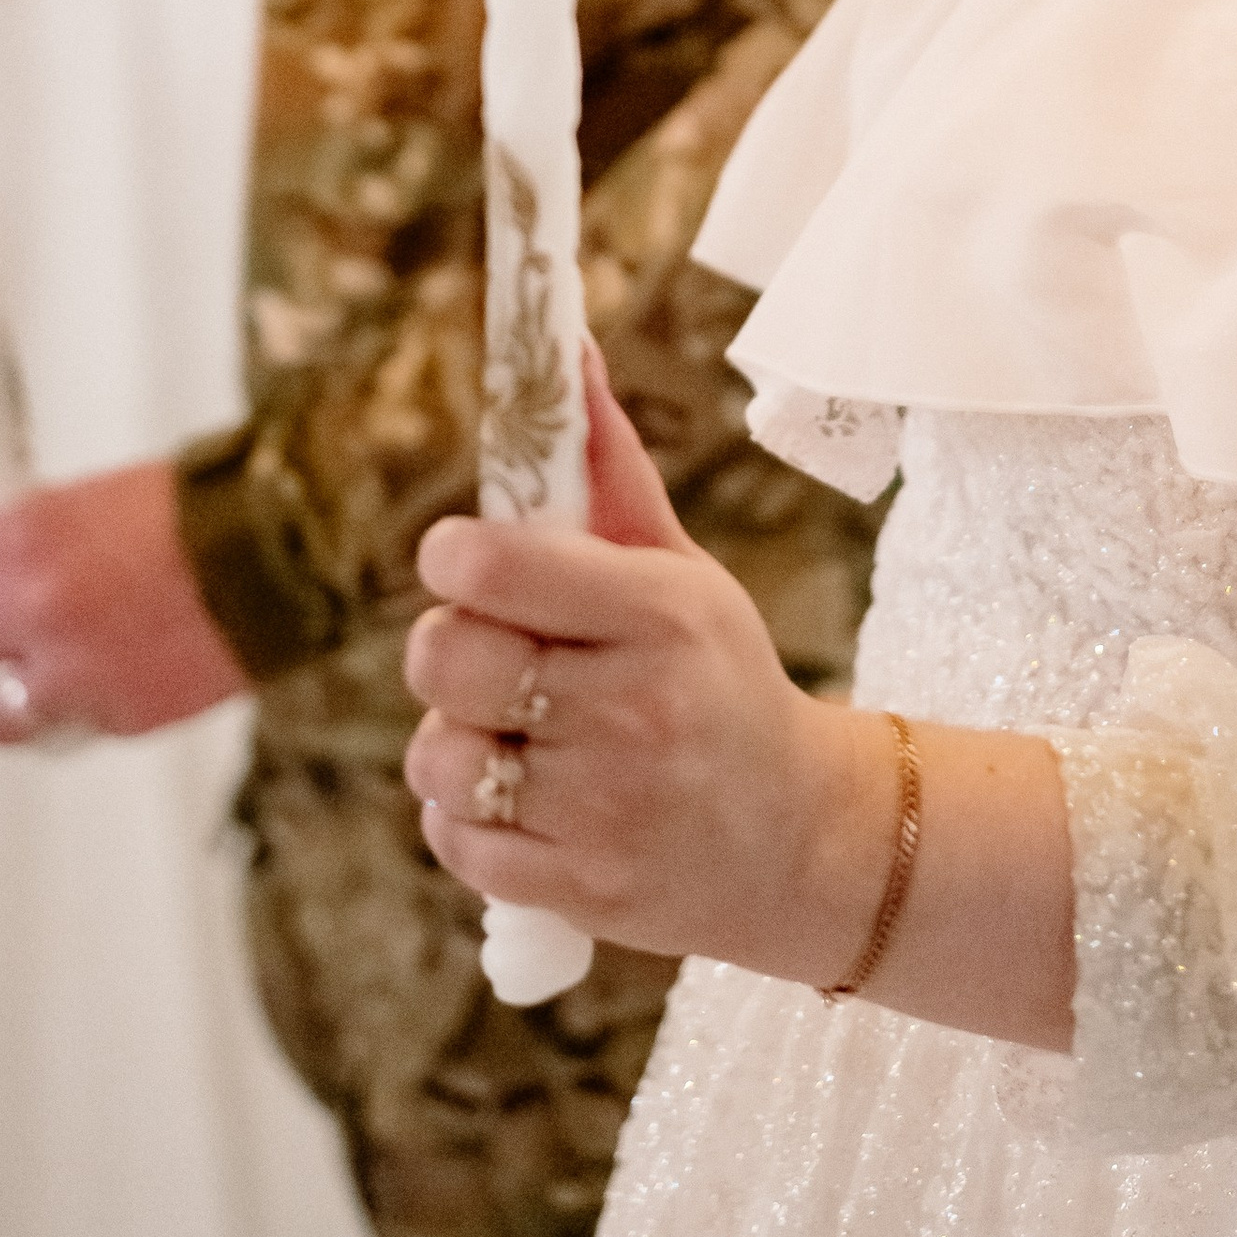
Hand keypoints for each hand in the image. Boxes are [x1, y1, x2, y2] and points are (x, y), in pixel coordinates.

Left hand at [0, 456, 246, 741]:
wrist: (286, 551)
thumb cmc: (206, 506)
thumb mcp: (96, 493)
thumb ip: (21, 515)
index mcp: (22, 537)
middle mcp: (32, 607)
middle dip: (4, 623)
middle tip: (49, 607)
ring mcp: (70, 671)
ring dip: (28, 686)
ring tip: (73, 663)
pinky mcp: (114, 716)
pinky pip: (67, 731)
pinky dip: (88, 711)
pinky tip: (127, 673)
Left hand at [404, 352, 893, 984]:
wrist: (799, 837)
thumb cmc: (720, 679)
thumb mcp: (682, 571)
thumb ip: (605, 468)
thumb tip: (564, 348)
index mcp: (658, 613)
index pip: (494, 566)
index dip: (454, 555)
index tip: (463, 559)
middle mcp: (632, 709)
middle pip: (446, 656)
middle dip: (447, 646)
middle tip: (488, 650)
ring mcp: (605, 808)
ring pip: (437, 753)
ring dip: (453, 739)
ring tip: (510, 733)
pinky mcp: (581, 888)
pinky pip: (454, 839)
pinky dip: (464, 817)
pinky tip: (520, 797)